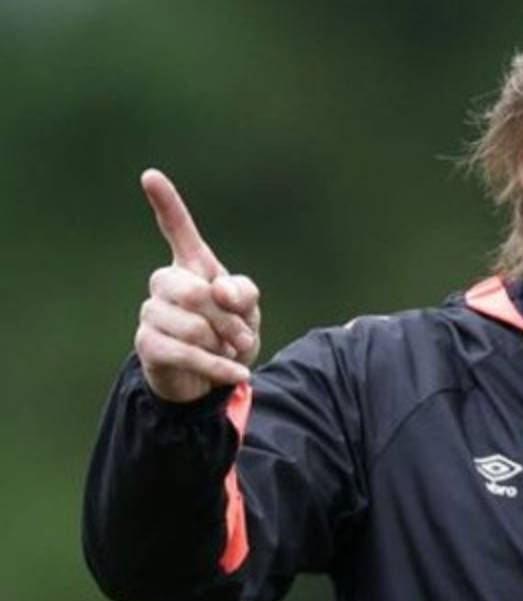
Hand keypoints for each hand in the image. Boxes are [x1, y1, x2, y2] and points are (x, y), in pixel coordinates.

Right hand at [133, 169, 261, 402]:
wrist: (211, 377)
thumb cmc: (230, 333)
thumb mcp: (247, 311)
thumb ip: (241, 292)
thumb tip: (217, 288)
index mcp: (193, 267)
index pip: (178, 230)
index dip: (166, 203)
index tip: (150, 175)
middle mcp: (165, 284)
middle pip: (194, 292)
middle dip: (228, 318)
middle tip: (244, 336)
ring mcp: (152, 313)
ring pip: (192, 326)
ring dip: (224, 344)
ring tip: (231, 352)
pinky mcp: (148, 344)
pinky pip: (187, 353)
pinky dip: (219, 366)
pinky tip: (239, 374)